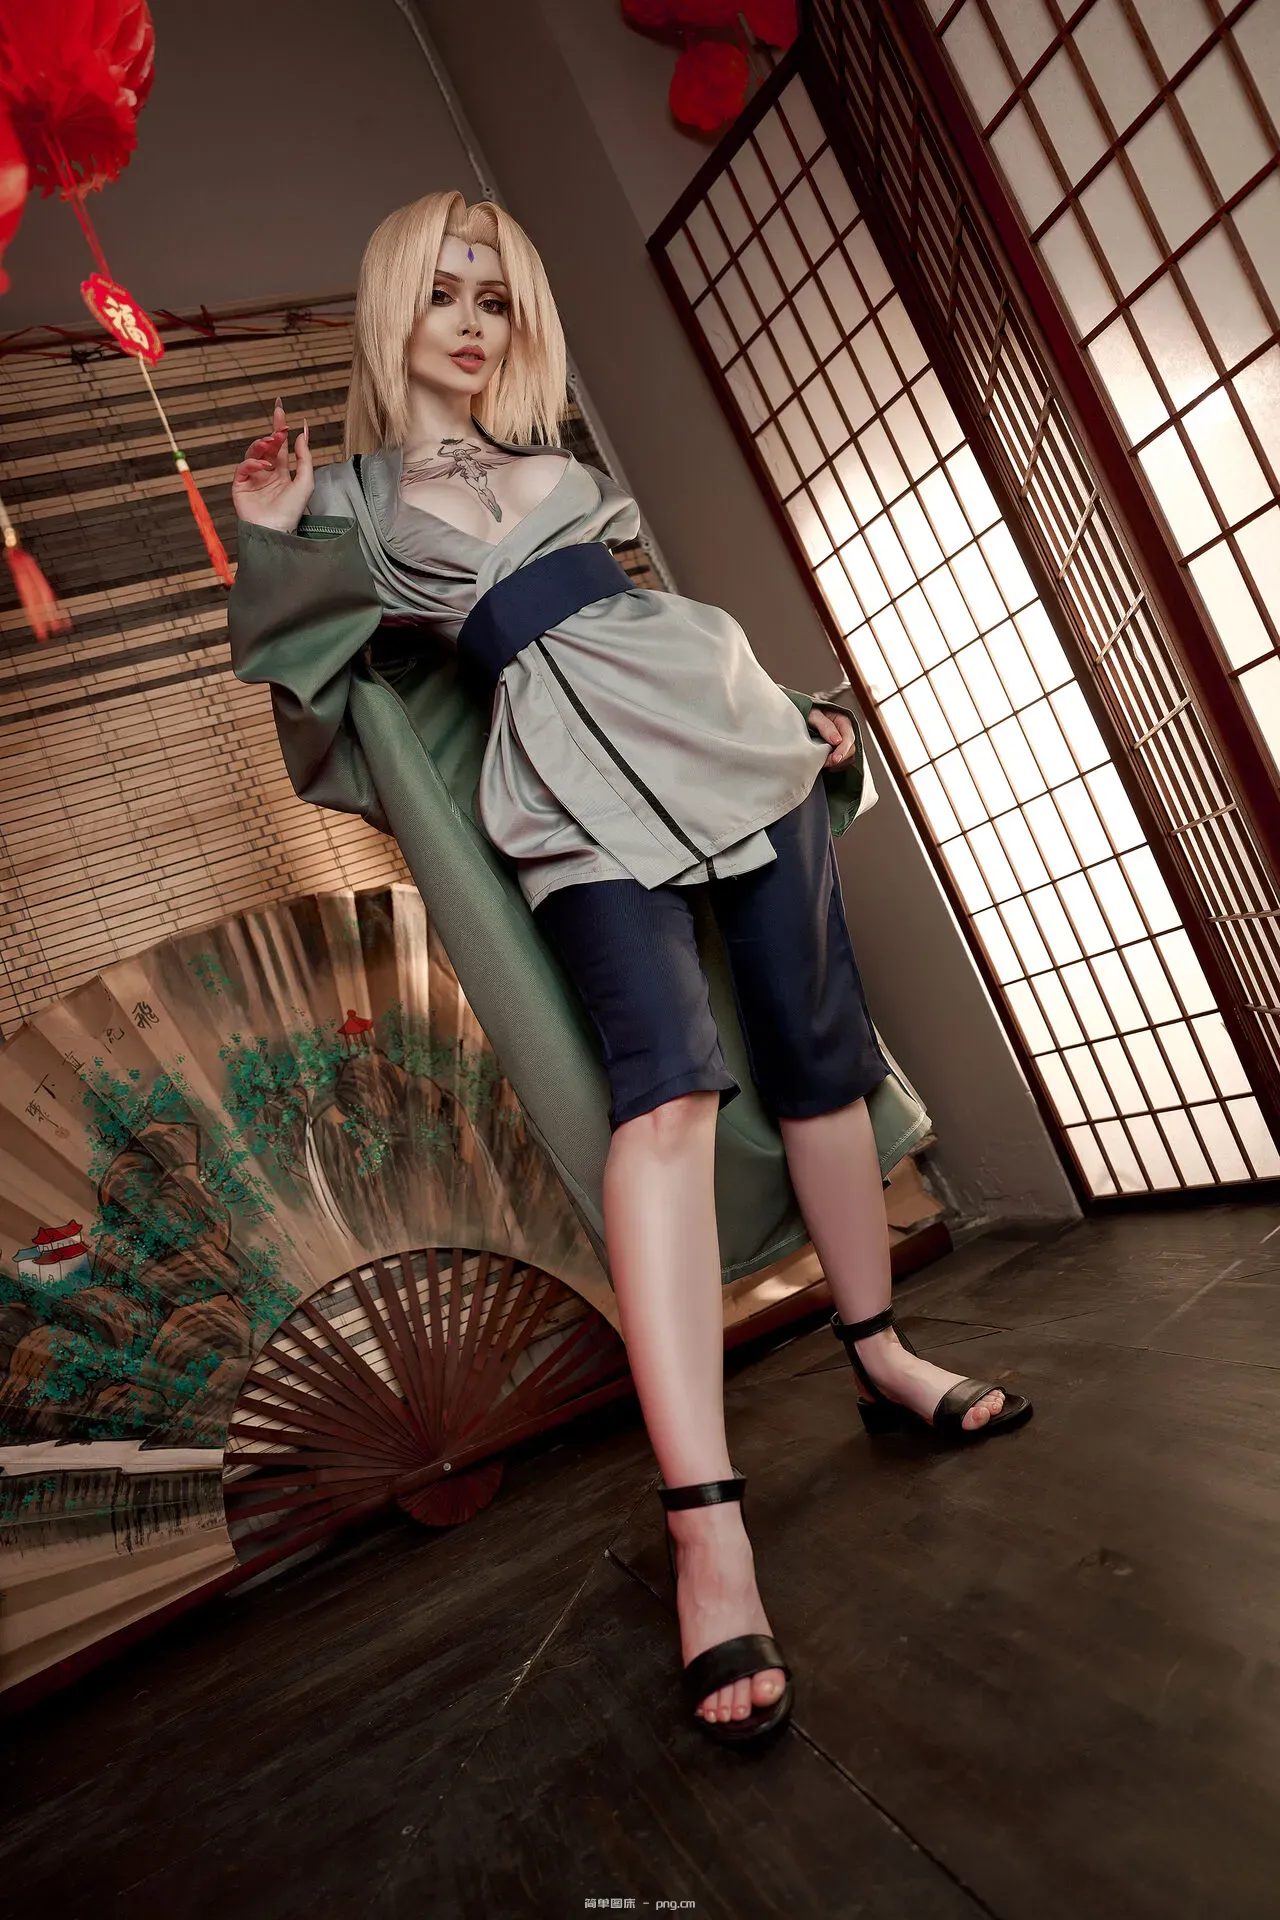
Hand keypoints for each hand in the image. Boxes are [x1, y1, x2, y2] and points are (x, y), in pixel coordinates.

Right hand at [231, 398, 313, 532]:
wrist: (276, 531)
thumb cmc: (292, 512)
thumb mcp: (305, 482)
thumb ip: (305, 458)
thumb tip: (301, 434)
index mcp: (281, 472)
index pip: (279, 445)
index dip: (279, 427)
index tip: (280, 409)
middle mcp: (266, 473)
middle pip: (265, 446)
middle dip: (272, 434)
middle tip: (279, 429)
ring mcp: (252, 479)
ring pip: (253, 453)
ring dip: (261, 446)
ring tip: (271, 445)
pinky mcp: (240, 486)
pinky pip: (243, 468)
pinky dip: (252, 463)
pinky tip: (263, 466)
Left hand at [809, 705, 856, 767]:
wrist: (800, 715)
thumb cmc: (808, 712)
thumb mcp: (814, 715)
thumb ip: (825, 726)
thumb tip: (837, 741)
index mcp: (843, 721)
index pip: (848, 738)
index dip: (843, 750)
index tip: (834, 759)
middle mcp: (845, 732)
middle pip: (850, 749)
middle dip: (839, 759)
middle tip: (825, 763)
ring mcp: (842, 742)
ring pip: (848, 757)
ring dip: (837, 763)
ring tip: (823, 763)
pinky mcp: (838, 750)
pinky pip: (842, 762)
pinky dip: (835, 765)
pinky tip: (825, 763)